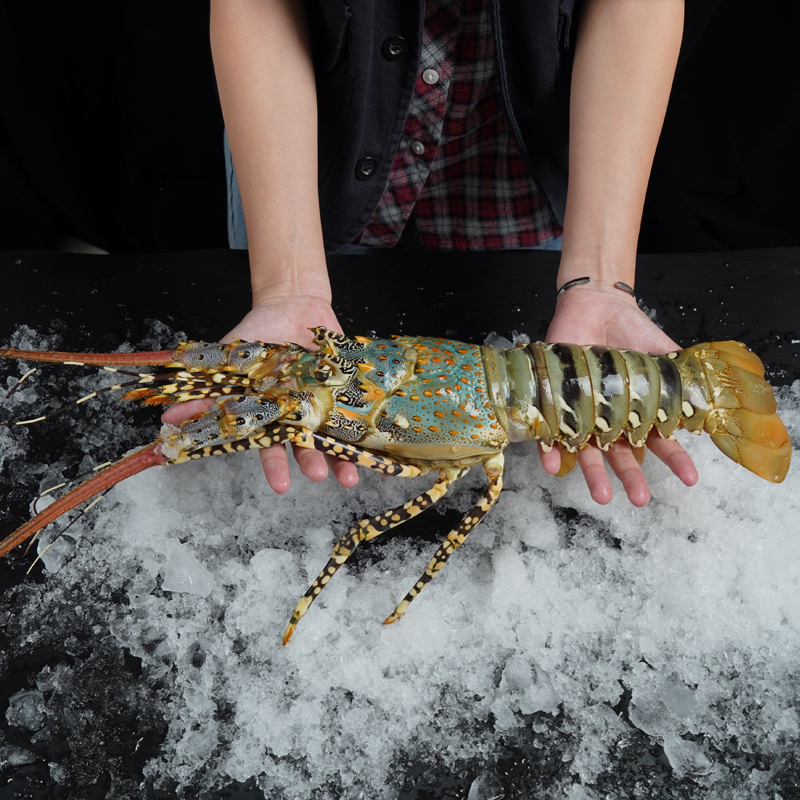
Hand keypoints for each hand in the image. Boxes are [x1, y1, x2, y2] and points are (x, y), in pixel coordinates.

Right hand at [161, 293, 358, 493]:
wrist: (293, 305)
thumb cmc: (257, 335)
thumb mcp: (228, 363)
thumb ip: (205, 393)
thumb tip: (168, 419)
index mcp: (271, 413)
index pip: (272, 446)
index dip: (275, 467)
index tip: (281, 487)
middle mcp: (299, 415)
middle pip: (306, 447)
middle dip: (312, 462)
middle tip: (318, 476)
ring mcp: (324, 403)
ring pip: (334, 437)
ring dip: (342, 458)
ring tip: (349, 476)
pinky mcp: (346, 390)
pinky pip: (359, 415)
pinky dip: (368, 435)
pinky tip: (377, 452)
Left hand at [541, 282, 697, 504]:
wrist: (596, 304)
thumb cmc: (632, 330)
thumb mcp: (662, 352)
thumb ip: (681, 377)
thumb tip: (711, 402)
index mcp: (636, 411)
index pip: (658, 441)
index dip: (674, 460)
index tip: (690, 479)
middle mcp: (608, 418)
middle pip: (620, 454)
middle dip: (631, 478)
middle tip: (639, 500)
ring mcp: (581, 412)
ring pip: (586, 451)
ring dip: (594, 475)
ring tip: (603, 497)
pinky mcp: (554, 402)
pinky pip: (548, 432)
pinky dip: (549, 451)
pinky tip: (553, 467)